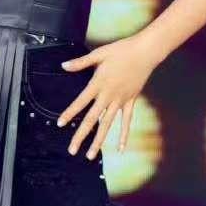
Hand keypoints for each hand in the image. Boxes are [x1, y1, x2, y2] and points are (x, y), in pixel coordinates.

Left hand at [56, 33, 160, 158]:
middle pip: (92, 119)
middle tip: (72, 150)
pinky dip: (123, 135)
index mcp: (99, 83)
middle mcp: (109, 96)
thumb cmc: (121, 50)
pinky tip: (119, 148)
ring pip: (108, 124)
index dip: (70, 113)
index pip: (81, 102)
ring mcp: (121, 100)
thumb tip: (63, 65)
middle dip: (81, 135)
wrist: (145, 52)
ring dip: (98, 141)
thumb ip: (81, 62)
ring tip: (90, 155)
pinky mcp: (131, 101)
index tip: (60, 124)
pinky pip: (126, 121)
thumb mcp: (99, 53)